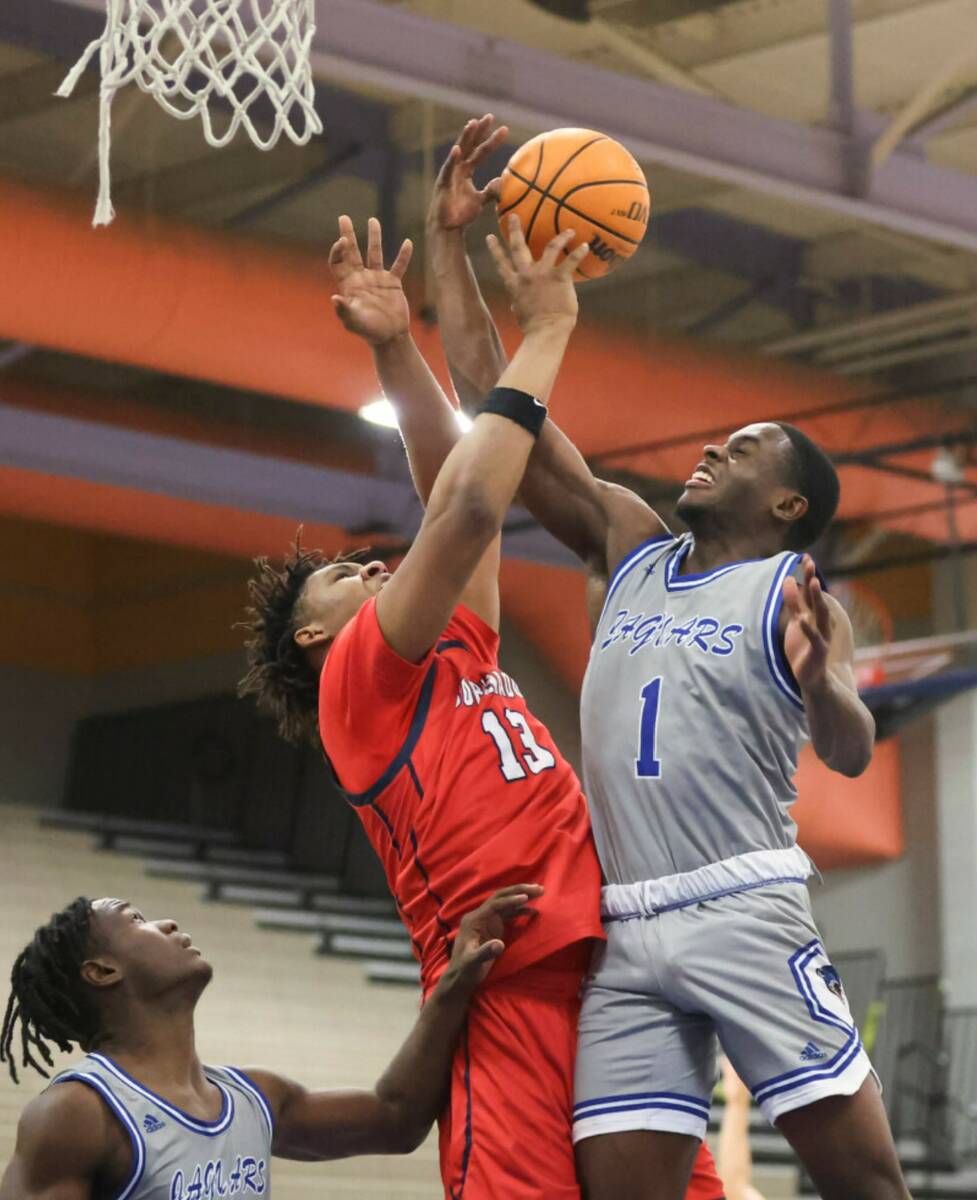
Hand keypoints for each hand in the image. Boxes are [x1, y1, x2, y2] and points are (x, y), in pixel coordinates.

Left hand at [328, 215, 412, 345]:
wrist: (390, 338)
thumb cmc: (369, 332)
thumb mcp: (354, 322)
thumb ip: (344, 310)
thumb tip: (335, 297)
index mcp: (349, 285)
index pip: (339, 261)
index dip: (338, 250)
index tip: (343, 241)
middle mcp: (362, 278)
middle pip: (353, 252)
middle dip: (348, 235)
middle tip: (343, 217)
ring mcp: (378, 279)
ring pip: (375, 253)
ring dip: (375, 237)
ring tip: (373, 220)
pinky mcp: (393, 283)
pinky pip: (399, 266)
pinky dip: (403, 255)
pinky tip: (408, 242)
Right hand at [429, 114, 507, 231]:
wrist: (448, 228)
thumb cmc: (461, 214)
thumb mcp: (480, 201)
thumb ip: (491, 190)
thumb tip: (503, 182)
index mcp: (466, 170)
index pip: (481, 151)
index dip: (492, 140)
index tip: (504, 129)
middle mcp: (458, 168)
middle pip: (470, 145)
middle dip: (480, 131)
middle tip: (490, 117)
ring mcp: (450, 173)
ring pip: (459, 151)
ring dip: (465, 138)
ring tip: (472, 124)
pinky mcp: (443, 183)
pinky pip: (448, 169)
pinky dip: (452, 159)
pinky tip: (457, 149)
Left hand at [441, 884, 543, 990]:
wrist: (461, 977)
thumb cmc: (465, 970)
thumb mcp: (473, 962)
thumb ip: (485, 952)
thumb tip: (499, 944)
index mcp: (474, 920)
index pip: (494, 904)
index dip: (510, 900)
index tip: (526, 897)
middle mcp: (480, 916)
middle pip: (501, 898)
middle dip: (519, 891)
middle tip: (538, 888)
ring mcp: (487, 920)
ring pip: (506, 903)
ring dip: (522, 897)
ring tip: (540, 892)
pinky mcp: (493, 927)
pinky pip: (508, 913)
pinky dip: (521, 910)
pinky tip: (533, 910)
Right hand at [486, 215, 587, 333]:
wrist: (544, 332)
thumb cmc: (533, 327)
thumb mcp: (519, 311)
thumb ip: (518, 300)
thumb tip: (516, 301)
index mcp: (514, 284)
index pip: (501, 263)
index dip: (495, 249)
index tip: (490, 236)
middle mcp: (526, 275)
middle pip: (518, 247)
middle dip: (514, 230)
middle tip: (513, 215)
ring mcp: (542, 274)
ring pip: (549, 247)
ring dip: (560, 237)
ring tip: (569, 230)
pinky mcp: (559, 278)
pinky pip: (570, 261)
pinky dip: (578, 253)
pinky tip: (585, 245)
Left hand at [782, 555, 833, 693]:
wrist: (813, 679)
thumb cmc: (803, 650)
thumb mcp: (797, 623)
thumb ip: (794, 605)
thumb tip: (787, 581)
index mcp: (814, 616)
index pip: (811, 592)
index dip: (809, 575)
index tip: (804, 557)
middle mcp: (819, 623)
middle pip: (817, 597)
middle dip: (813, 580)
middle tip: (809, 562)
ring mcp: (821, 636)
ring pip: (819, 614)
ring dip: (816, 598)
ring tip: (813, 582)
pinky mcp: (818, 651)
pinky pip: (814, 638)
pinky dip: (808, 629)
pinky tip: (802, 620)